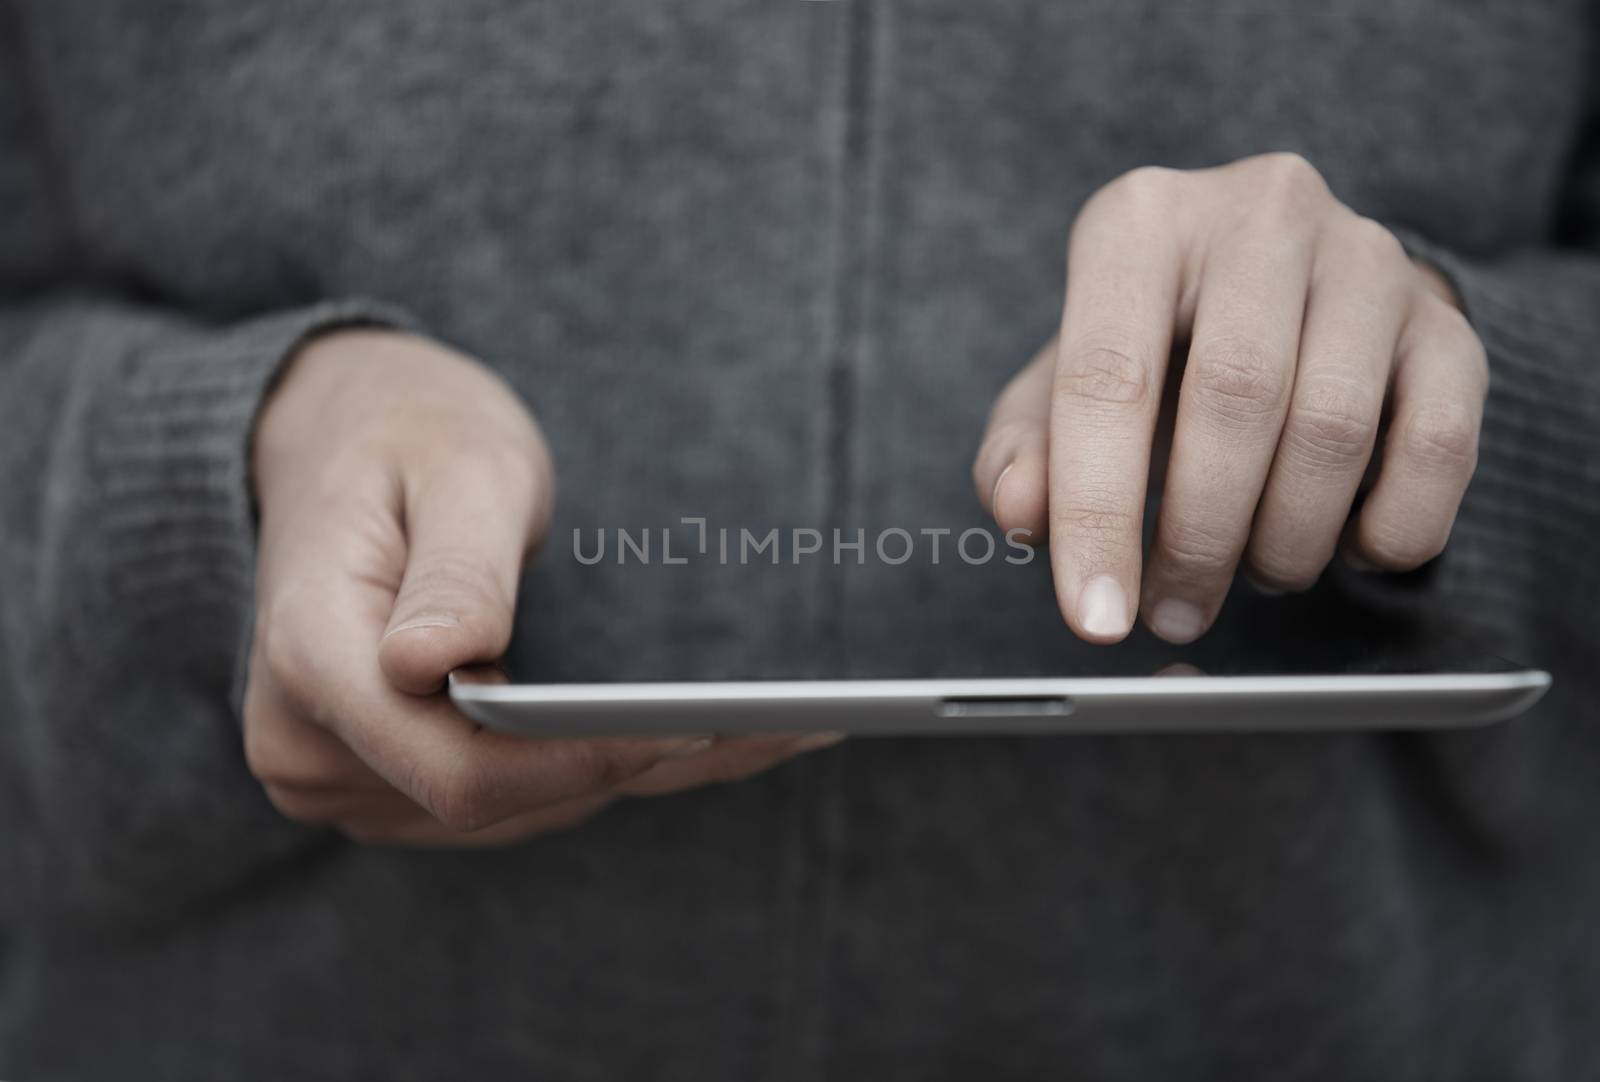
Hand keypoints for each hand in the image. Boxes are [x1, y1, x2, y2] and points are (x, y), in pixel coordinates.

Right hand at [244, 329, 838, 845]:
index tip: (701, 725)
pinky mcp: (399, 782)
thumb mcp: (454, 467)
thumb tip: (430, 668)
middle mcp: (315, 750)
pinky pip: (516, 793)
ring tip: (770, 727)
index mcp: (310, 663)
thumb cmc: (405, 433)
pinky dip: (604, 763)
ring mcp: (353, 778)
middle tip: (791, 726)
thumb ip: (456, 569)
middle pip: (501, 798)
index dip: (585, 759)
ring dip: (638, 769)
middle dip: (639, 762)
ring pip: (521, 805)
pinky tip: (705, 732)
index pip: (461, 769)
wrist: (341, 440)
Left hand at [973, 153, 1485, 643]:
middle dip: (1199, 538)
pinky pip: (1440, 447)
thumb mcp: (1060, 390)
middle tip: (1174, 613)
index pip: (1110, 378)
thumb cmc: (1153, 353)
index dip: (1097, 514)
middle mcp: (1261, 215)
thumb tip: (1022, 512)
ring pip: (1336, 428)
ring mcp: (1367, 259)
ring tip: (1251, 573)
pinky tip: (1343, 545)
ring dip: (1286, 541)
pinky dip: (1388, 530)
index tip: (1097, 617)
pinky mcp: (1448, 323)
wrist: (1285, 297)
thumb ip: (1024, 453)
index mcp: (1141, 223)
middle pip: (1236, 397)